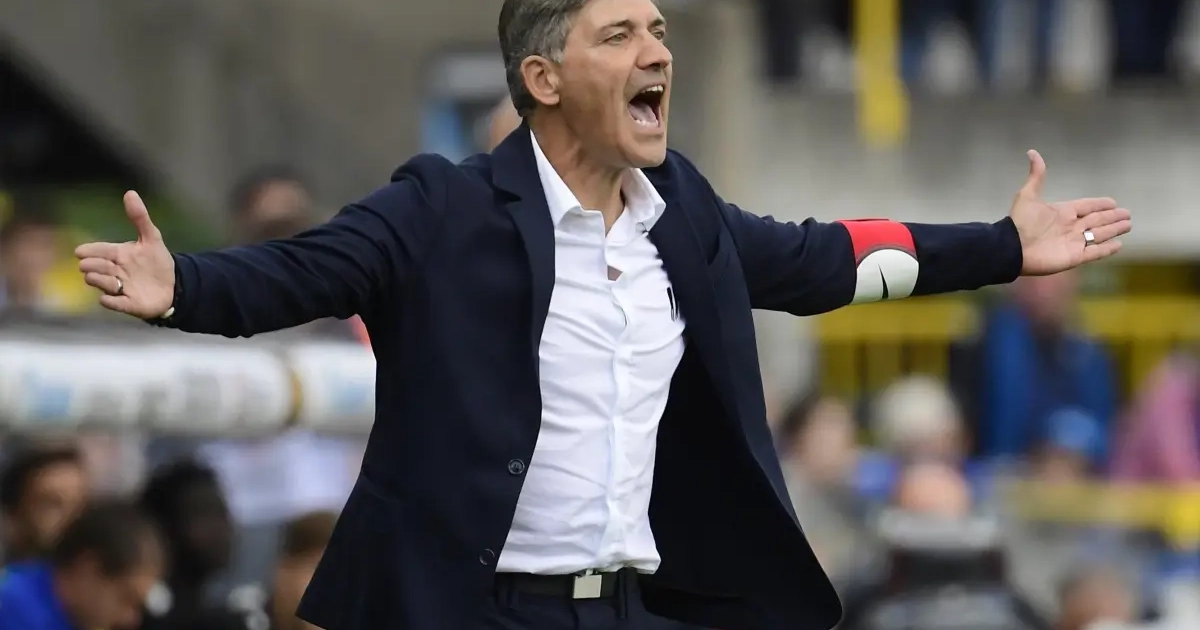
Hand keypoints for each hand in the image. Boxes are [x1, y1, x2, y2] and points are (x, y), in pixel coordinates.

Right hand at [75, 191, 175, 317]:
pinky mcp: (127, 304)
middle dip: (93, 266)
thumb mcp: (152, 238)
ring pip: (99, 283)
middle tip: (99, 265)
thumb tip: (130, 192)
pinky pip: (112, 304)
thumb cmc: (157, 262)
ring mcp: (118, 288)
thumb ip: (140, 217)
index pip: (96, 251)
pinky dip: (110, 301)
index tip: (80, 252)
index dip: (89, 251)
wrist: (174, 285)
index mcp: (117, 255)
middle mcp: (113, 271)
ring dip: (101, 281)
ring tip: (114, 279)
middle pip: (92, 267)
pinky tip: (109, 298)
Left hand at [1010, 150, 1131, 275]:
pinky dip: (1107, 249)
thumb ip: (1036, 176)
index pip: (1086, 207)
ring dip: (1113, 230)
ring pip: (1099, 234)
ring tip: (1128, 225)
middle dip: (1112, 217)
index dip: (1099, 204)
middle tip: (1127, 214)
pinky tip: (1119, 244)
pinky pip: (1095, 252)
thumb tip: (1032, 152)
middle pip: (1097, 220)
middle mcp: (1070, 227)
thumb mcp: (1028, 195)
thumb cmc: (1019, 222)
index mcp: (1062, 212)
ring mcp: (1073, 242)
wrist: (1011, 248)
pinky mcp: (1074, 257)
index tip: (1113, 202)